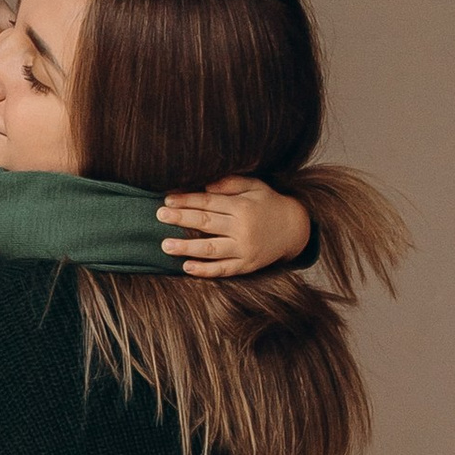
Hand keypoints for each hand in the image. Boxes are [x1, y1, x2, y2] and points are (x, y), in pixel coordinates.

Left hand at [159, 177, 312, 277]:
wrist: (295, 229)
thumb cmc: (269, 204)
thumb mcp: (255, 187)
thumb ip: (231, 184)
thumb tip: (205, 184)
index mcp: (243, 206)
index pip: (209, 202)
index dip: (187, 201)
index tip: (167, 200)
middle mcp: (243, 228)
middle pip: (206, 223)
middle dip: (181, 219)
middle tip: (159, 216)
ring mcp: (244, 249)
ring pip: (210, 249)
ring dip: (186, 247)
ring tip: (165, 245)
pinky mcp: (246, 265)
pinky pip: (223, 269)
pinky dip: (204, 270)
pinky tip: (186, 267)